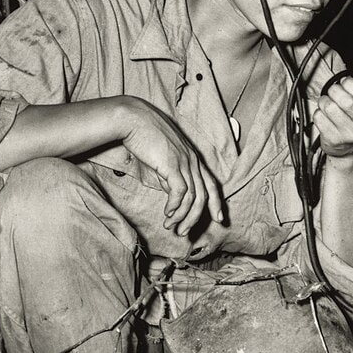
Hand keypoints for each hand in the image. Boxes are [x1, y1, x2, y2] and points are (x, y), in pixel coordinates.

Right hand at [119, 98, 223, 234]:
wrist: (134, 119)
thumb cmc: (144, 138)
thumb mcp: (161, 160)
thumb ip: (168, 176)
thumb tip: (171, 193)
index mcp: (193, 159)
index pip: (211, 184)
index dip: (216, 203)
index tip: (219, 219)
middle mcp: (193, 161)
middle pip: (204, 195)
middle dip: (195, 217)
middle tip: (184, 233)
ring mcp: (184, 162)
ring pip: (192, 197)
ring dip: (182, 216)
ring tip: (171, 227)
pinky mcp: (172, 164)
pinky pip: (180, 191)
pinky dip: (175, 206)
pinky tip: (167, 214)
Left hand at [314, 70, 352, 158]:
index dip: (349, 83)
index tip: (346, 83)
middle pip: (344, 100)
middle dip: (335, 90)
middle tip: (335, 91)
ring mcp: (348, 134)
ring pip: (329, 107)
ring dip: (324, 100)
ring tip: (329, 103)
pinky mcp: (333, 139)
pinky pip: (319, 117)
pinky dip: (319, 113)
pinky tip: (326, 115)